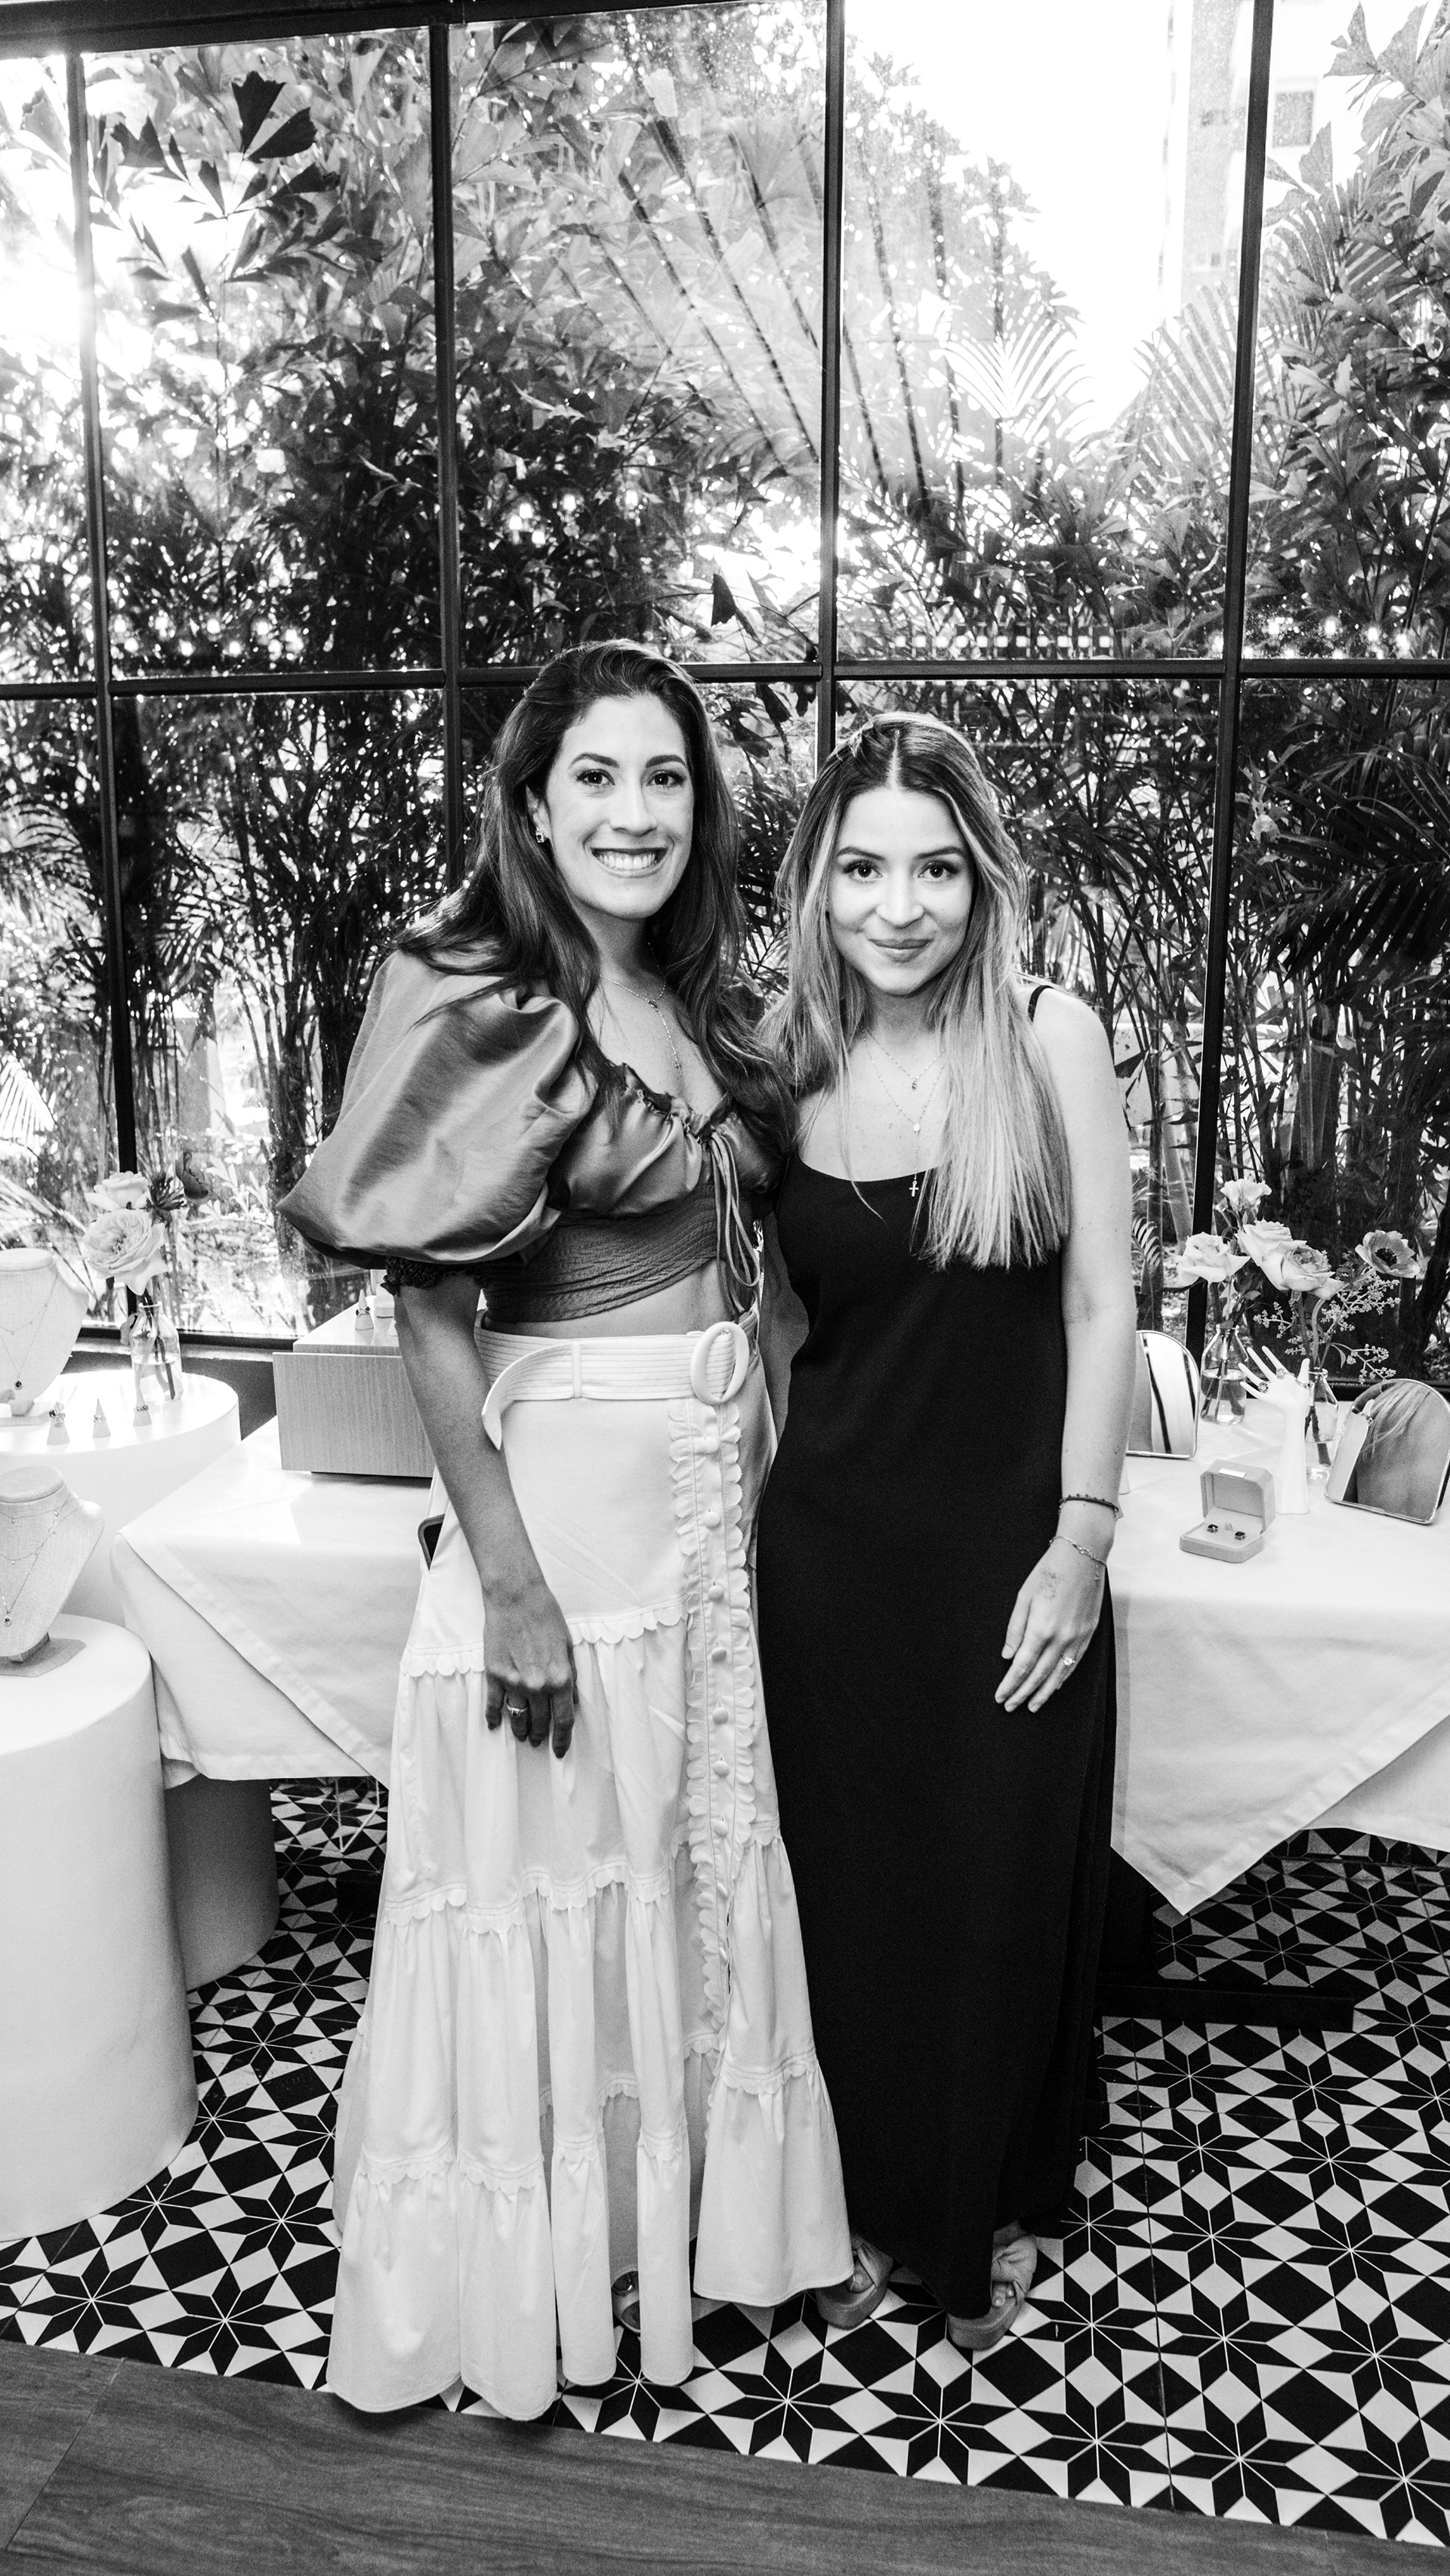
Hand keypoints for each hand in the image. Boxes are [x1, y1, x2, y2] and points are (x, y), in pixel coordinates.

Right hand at [482, 1576, 577, 1756]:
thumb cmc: (546, 1617)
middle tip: (540, 1741)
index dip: (562, 1739)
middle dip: (541, 1735)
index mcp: (561, 1679)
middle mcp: (538, 1686)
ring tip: (523, 1736)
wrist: (517, 1598)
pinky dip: (494, 1717)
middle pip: (540, 1722)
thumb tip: (571, 1701)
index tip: (560, 1749)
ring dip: (521, 1730)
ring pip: (517, 1717)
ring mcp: (514, 1682)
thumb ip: (570, 1677)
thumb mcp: (568, 1647)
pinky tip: (495, 1725)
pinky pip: (494, 1704)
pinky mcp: (495, 1675)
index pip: (564, 1720)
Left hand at [996, 1538, 1103, 1712]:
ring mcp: (1077, 1638)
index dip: (1010, 1685)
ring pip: (1058, 1675)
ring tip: (1032, 1706)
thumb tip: (1008, 1656)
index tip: (1000, 1697)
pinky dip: (1062, 1679)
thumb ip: (1015, 1629)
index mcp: (1041, 1629)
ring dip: (1043, 1693)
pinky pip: (1073, 1664)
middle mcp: (1061, 1639)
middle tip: (1010, 1707)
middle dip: (1022, 1694)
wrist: (1083, 1556)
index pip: (1021, 1667)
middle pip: (1038, 1676)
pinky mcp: (1088, 1634)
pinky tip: (1054, 1686)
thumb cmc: (1049, 1572)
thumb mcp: (1023, 1597)